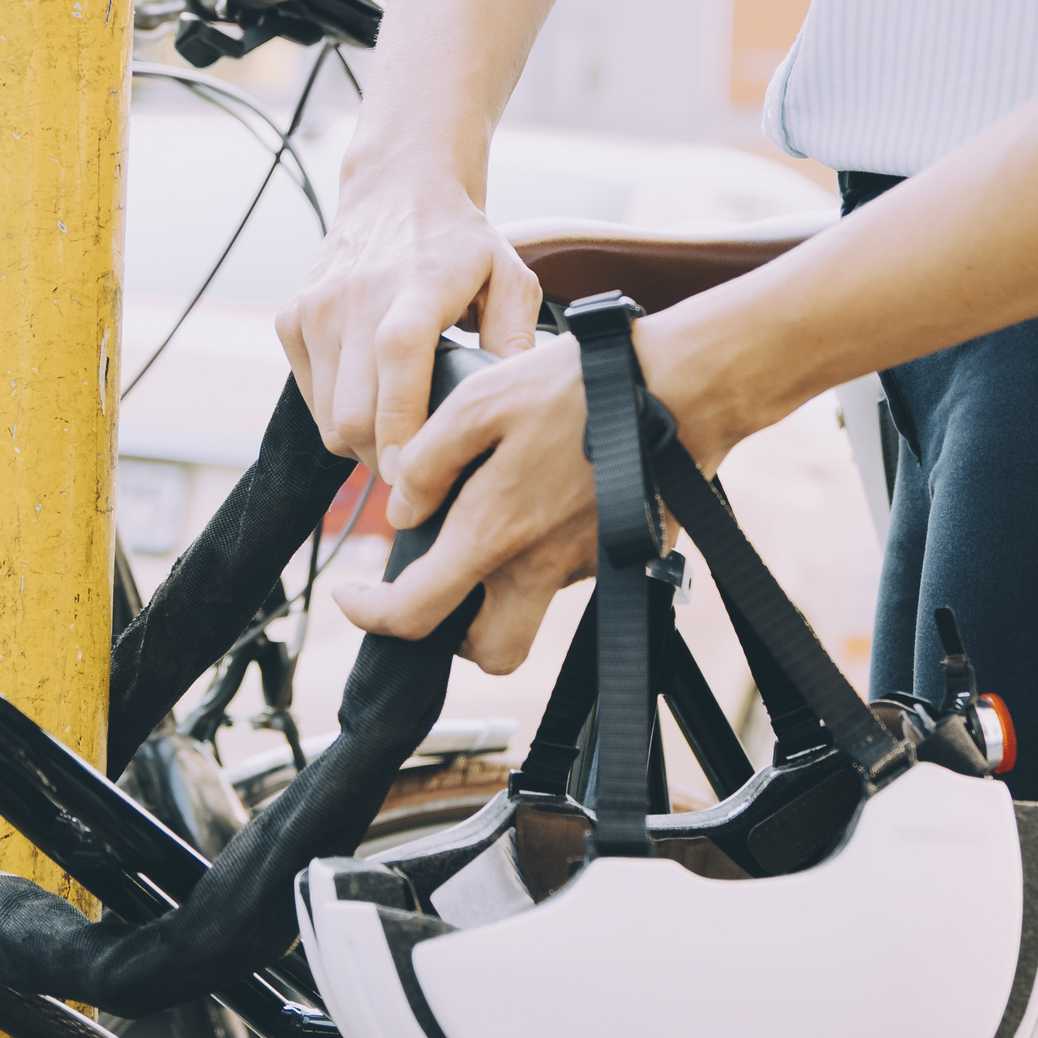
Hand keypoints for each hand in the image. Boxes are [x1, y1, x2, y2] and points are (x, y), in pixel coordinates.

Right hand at [276, 168, 544, 465]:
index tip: (415, 475)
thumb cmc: (459, 242)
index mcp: (415, 288)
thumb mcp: (509, 277)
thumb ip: (517, 340)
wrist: (396, 188)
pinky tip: (370, 396)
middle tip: (417, 468)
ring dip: (360, 442)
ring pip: (326, 417)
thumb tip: (511, 403)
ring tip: (396, 436)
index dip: (401, 432)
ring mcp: (315, 308)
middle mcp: (355, 298)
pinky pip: (308, 395)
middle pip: (352, 414)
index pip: (397, 365)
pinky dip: (336, 411)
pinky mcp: (291, 317)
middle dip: (383, 458)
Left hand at [333, 334, 596, 670]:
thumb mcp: (480, 400)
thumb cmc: (580, 387)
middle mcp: (543, 567)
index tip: (353, 596)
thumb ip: (428, 459)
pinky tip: (552, 491)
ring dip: (504, 580)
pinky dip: (548, 548)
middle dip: (456, 636)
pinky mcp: (622, 554)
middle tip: (439, 589)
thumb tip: (402, 506)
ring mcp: (588, 566)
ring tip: (501, 508)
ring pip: (532, 605)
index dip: (369, 617)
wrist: (683, 388)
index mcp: (495, 533)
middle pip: (492, 651)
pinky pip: (570, 570)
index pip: (415, 614)